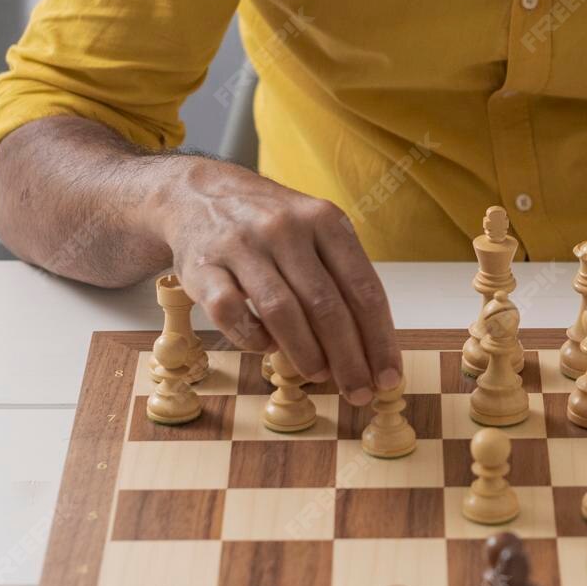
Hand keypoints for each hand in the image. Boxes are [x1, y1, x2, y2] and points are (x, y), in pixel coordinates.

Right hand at [149, 159, 399, 401]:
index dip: (379, 339)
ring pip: (281, 312)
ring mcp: (241, 246)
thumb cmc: (272, 225)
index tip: (387, 376)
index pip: (363, 288)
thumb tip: (370, 349)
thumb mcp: (316, 230)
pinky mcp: (203, 266)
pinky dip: (254, 339)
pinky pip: (232, 314)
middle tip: (358, 391)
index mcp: (324, 220)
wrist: (199, 194)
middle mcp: (285, 228)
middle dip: (348, 358)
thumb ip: (342, 278)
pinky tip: (268, 347)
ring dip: (305, 353)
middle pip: (326, 306)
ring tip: (319, 375)